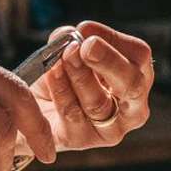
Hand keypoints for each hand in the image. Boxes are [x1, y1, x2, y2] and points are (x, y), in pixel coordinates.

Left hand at [30, 21, 153, 151]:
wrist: (32, 108)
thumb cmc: (61, 77)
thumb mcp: (68, 52)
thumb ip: (72, 40)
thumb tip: (73, 33)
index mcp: (137, 78)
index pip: (139, 56)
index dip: (113, 40)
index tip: (86, 29)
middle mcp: (132, 107)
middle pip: (132, 85)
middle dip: (109, 62)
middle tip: (87, 46)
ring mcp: (109, 128)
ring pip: (98, 102)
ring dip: (79, 74)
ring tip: (64, 55)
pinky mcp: (82, 140)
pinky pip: (73, 113)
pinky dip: (60, 89)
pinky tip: (52, 72)